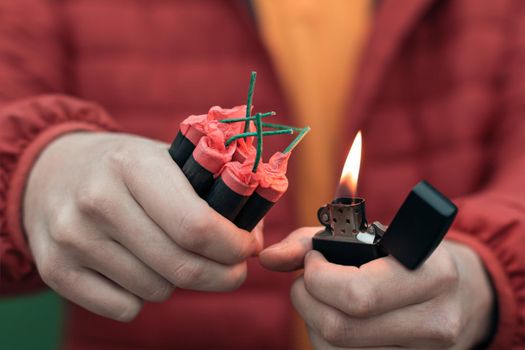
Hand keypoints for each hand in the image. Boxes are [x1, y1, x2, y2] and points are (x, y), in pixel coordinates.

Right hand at [24, 132, 260, 320]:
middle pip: (181, 267)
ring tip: (172, 254)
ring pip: (156, 291)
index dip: (234, 246)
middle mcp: (97, 201)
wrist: (51, 171)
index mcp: (133, 166)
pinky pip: (124, 308)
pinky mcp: (55, 270)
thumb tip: (256, 236)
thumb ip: (213, 191)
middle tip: (233, 270)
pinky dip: (142, 296)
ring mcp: (71, 238)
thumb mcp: (165, 158)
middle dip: (222, 275)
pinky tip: (138, 267)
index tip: (248, 248)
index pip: (197, 226)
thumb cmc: (125, 168)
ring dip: (178, 281)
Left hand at [260, 227, 493, 348]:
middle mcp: (434, 321)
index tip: (314, 261)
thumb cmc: (399, 255)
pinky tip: (333, 317)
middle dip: (306, 299)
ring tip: (320, 297)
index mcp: (431, 274)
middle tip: (306, 280)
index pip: (359, 294)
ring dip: (312, 321)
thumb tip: (267, 258)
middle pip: (341, 328)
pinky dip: (325, 338)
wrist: (451, 290)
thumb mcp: (365, 235)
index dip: (321, 279)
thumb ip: (310, 241)